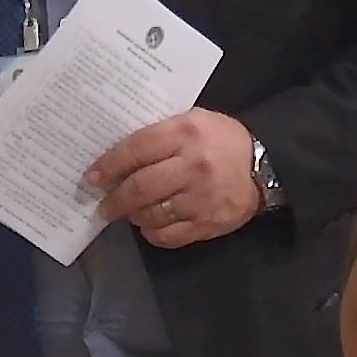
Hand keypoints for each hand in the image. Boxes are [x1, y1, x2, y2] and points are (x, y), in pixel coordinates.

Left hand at [87, 109, 261, 248]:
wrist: (264, 168)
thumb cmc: (222, 140)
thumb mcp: (194, 121)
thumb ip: (160, 134)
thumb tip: (118, 155)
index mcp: (186, 133)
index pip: (137, 149)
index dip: (109, 164)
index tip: (92, 177)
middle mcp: (192, 166)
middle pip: (140, 187)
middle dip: (114, 199)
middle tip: (103, 205)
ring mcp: (200, 198)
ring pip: (151, 214)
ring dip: (132, 216)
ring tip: (127, 212)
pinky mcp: (207, 223)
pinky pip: (167, 235)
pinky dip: (151, 232)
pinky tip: (149, 225)